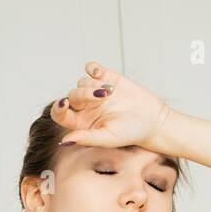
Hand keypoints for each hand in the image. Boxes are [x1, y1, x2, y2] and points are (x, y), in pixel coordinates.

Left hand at [51, 61, 173, 150]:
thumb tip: (64, 142)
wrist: (151, 120)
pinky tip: (101, 74)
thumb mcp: (108, 138)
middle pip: (73, 94)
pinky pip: (91, 69)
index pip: (60, 113)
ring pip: (82, 81)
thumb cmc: (130, 133)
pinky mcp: (106, 78)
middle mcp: (84, 107)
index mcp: (80, 122)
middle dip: (86, 94)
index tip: (64, 103)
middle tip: (104, 96)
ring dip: (95, 85)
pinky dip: (93, 69)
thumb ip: (86, 139)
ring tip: (111, 93)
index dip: (58, 107)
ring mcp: (94, 91)